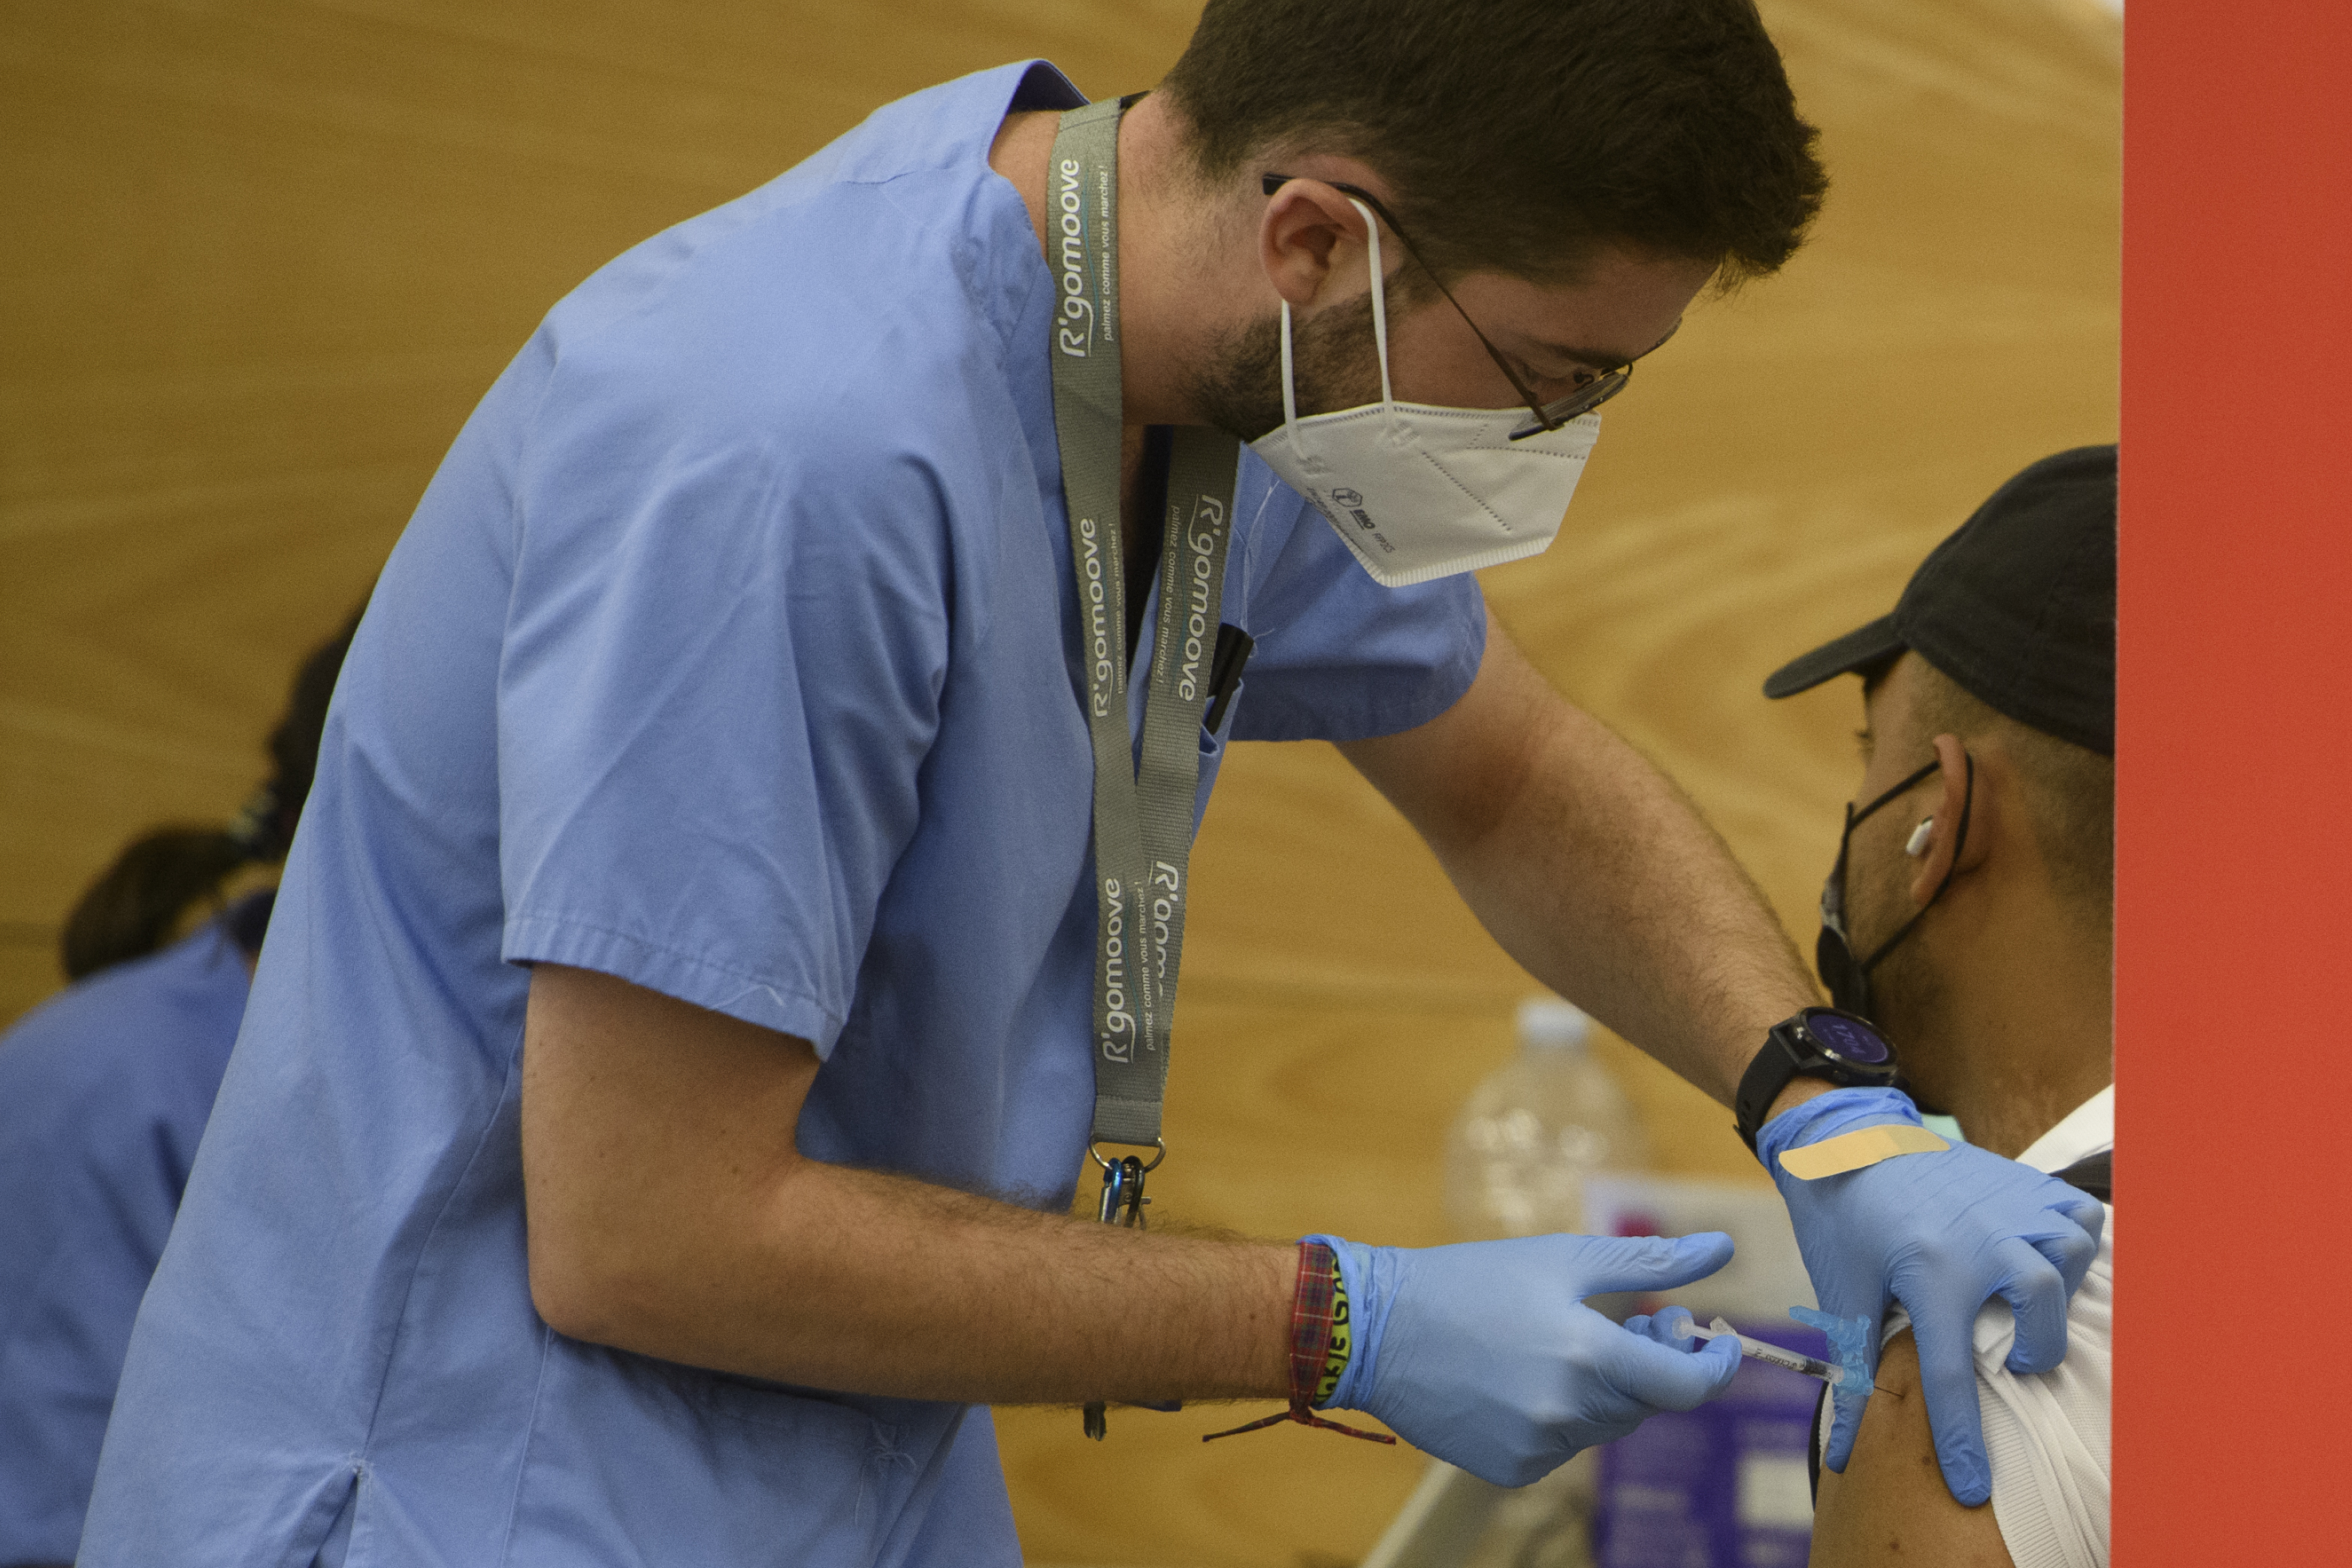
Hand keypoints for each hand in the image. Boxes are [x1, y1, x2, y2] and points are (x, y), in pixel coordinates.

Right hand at [1314, 1231, 1743, 1486]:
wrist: (1374, 1328)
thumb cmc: (1469, 1280)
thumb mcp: (1562, 1257)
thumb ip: (1649, 1263)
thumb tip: (1724, 1247)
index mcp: (1587, 1356)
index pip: (1688, 1387)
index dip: (1717, 1366)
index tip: (1719, 1341)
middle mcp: (1568, 1413)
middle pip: (1645, 1403)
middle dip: (1651, 1363)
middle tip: (1633, 1322)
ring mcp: (1538, 1448)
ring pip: (1603, 1425)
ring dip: (1605, 1388)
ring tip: (1567, 1341)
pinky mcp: (1510, 1468)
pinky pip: (1562, 1446)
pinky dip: (1561, 1415)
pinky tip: (1523, 1375)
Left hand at [1757, 1087, 2104, 1505]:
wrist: (1847, 1139)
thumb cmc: (1843, 1223)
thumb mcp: (1842, 1295)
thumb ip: (1853, 1374)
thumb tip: (1845, 1454)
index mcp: (1928, 1273)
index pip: (1952, 1376)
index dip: (1962, 1441)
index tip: (1974, 1490)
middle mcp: (1980, 1239)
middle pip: (2042, 1306)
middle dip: (2037, 1349)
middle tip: (2010, 1359)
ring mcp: (2009, 1206)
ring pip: (2070, 1254)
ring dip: (2055, 1288)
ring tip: (2022, 1301)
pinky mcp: (2025, 1184)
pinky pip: (2082, 1213)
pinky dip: (2077, 1239)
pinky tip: (2047, 1257)